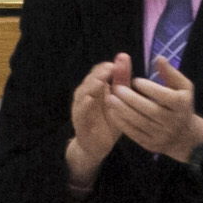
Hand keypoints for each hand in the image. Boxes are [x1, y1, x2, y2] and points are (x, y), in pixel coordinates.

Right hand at [64, 55, 126, 189]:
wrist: (97, 146)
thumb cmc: (109, 121)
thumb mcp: (119, 99)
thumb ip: (121, 79)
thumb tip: (123, 56)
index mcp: (95, 89)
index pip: (97, 72)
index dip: (106, 67)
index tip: (117, 64)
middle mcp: (85, 95)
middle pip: (90, 80)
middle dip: (99, 73)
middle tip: (111, 68)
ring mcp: (81, 108)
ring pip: (82, 93)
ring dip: (91, 86)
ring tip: (101, 80)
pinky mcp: (79, 121)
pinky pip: (79, 111)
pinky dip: (84, 105)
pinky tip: (90, 99)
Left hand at [110, 57, 202, 162]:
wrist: (186, 137)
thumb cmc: (181, 105)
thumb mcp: (183, 87)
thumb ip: (170, 73)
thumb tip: (159, 58)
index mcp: (181, 105)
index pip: (165, 96)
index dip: (150, 88)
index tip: (135, 80)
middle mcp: (173, 121)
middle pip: (151, 110)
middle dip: (131, 99)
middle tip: (116, 88)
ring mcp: (162, 135)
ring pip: (140, 122)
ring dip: (123, 110)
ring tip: (110, 98)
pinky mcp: (151, 144)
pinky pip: (134, 133)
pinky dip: (122, 123)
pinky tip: (112, 112)